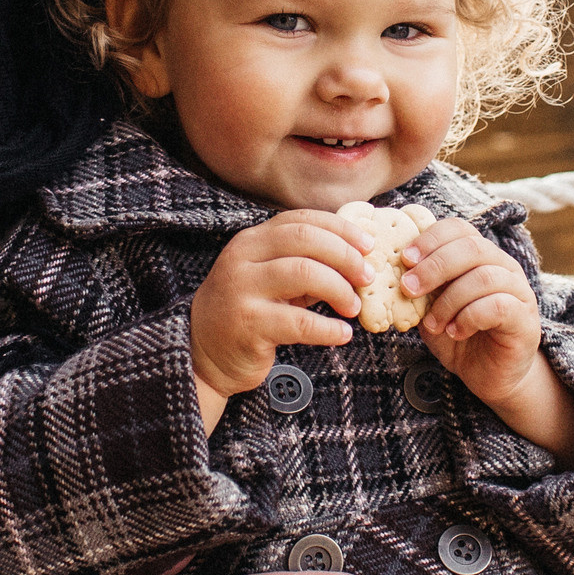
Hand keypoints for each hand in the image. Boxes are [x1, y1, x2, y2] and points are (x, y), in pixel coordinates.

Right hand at [188, 211, 370, 431]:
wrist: (204, 354)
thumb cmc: (248, 312)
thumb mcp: (270, 279)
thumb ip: (305, 263)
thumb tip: (357, 258)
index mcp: (251, 241)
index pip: (301, 220)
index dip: (340, 229)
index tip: (368, 245)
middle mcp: (243, 259)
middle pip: (305, 239)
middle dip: (345, 256)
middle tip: (366, 277)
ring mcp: (242, 291)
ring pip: (304, 273)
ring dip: (340, 290)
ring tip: (353, 307)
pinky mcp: (248, 325)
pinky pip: (300, 322)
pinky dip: (329, 329)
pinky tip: (342, 334)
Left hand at [397, 216, 573, 463]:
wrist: (489, 376)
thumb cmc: (457, 335)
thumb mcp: (430, 307)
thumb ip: (418, 287)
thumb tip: (387, 270)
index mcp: (480, 255)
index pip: (459, 228)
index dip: (431, 239)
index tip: (405, 259)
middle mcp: (503, 266)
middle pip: (472, 247)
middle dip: (434, 266)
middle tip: (409, 288)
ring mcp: (518, 291)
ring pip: (484, 277)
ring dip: (449, 300)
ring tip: (432, 323)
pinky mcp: (525, 319)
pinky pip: (498, 306)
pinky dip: (469, 318)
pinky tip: (454, 332)